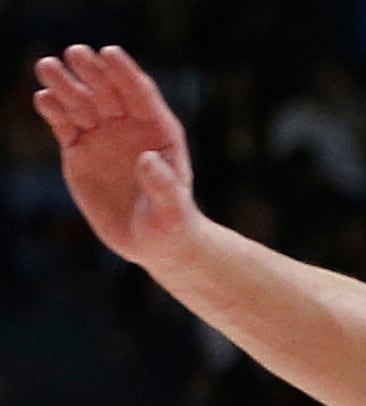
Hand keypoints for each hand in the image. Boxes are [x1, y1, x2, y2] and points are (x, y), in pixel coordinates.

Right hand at [31, 45, 198, 265]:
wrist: (155, 243)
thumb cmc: (173, 225)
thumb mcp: (173, 211)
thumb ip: (164, 185)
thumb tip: (147, 159)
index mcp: (159, 131)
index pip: (141, 95)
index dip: (126, 73)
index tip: (110, 53)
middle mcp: (129, 127)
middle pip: (108, 92)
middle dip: (93, 72)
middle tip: (75, 52)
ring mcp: (102, 136)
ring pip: (81, 103)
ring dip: (65, 85)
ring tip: (47, 66)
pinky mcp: (79, 151)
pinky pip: (63, 125)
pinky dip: (53, 111)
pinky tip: (43, 98)